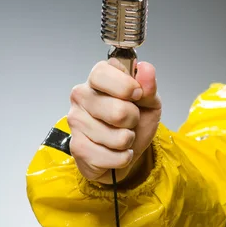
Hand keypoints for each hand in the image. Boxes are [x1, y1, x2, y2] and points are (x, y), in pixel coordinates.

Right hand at [67, 58, 161, 183]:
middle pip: (117, 111)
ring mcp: (76, 121)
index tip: (137, 94)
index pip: (103, 73)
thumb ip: (148, 86)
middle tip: (130, 120)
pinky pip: (112, 157)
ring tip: (122, 136)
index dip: (126, 86)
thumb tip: (145, 69)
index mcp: (98, 78)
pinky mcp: (77, 146)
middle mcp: (81, 95)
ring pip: (117, 137)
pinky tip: (116, 151)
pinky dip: (123, 157)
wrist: (125, 151)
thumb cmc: (135, 122)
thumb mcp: (149, 102)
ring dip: (128, 140)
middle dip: (133, 119)